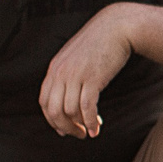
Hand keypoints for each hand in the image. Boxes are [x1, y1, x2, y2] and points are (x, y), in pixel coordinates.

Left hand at [40, 7, 141, 138]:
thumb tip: (69, 98)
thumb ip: (68, 74)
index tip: (64, 129)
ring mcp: (76, 75)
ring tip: (90, 131)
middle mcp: (61, 73)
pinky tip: (97, 128)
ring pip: (70, 111)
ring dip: (80, 126)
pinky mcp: (93, 78)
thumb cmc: (100, 44)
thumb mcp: (76, 58)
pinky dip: (90, 122)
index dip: (52, 120)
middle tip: (78, 134)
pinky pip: (87, 107)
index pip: (44, 102)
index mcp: (55, 69)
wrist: (117, 27)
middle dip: (65, 128)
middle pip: (54, 111)